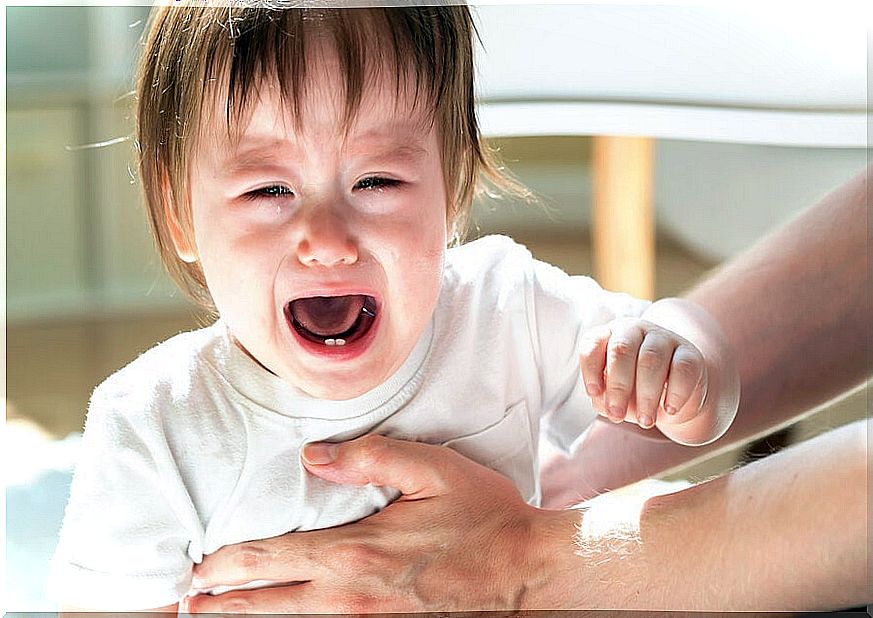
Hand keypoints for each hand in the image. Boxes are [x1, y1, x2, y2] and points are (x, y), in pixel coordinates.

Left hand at [184, 435, 578, 612]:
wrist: (526, 572)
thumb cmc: (482, 518)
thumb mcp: (433, 471)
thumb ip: (369, 457)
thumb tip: (311, 457)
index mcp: (353, 552)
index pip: (266, 561)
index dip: (223, 565)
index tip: (197, 566)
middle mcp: (348, 598)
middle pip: (262, 606)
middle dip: (219, 604)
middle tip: (187, 603)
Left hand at [580, 317, 706, 430]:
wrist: (673, 396)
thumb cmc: (633, 391)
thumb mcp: (613, 395)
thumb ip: (603, 397)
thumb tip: (605, 401)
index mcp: (609, 336)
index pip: (592, 344)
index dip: (590, 370)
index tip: (594, 394)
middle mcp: (635, 330)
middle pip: (621, 350)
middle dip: (618, 386)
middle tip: (617, 415)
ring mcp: (664, 338)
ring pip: (651, 359)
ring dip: (646, 395)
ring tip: (645, 420)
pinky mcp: (690, 354)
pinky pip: (682, 369)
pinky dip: (675, 393)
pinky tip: (669, 410)